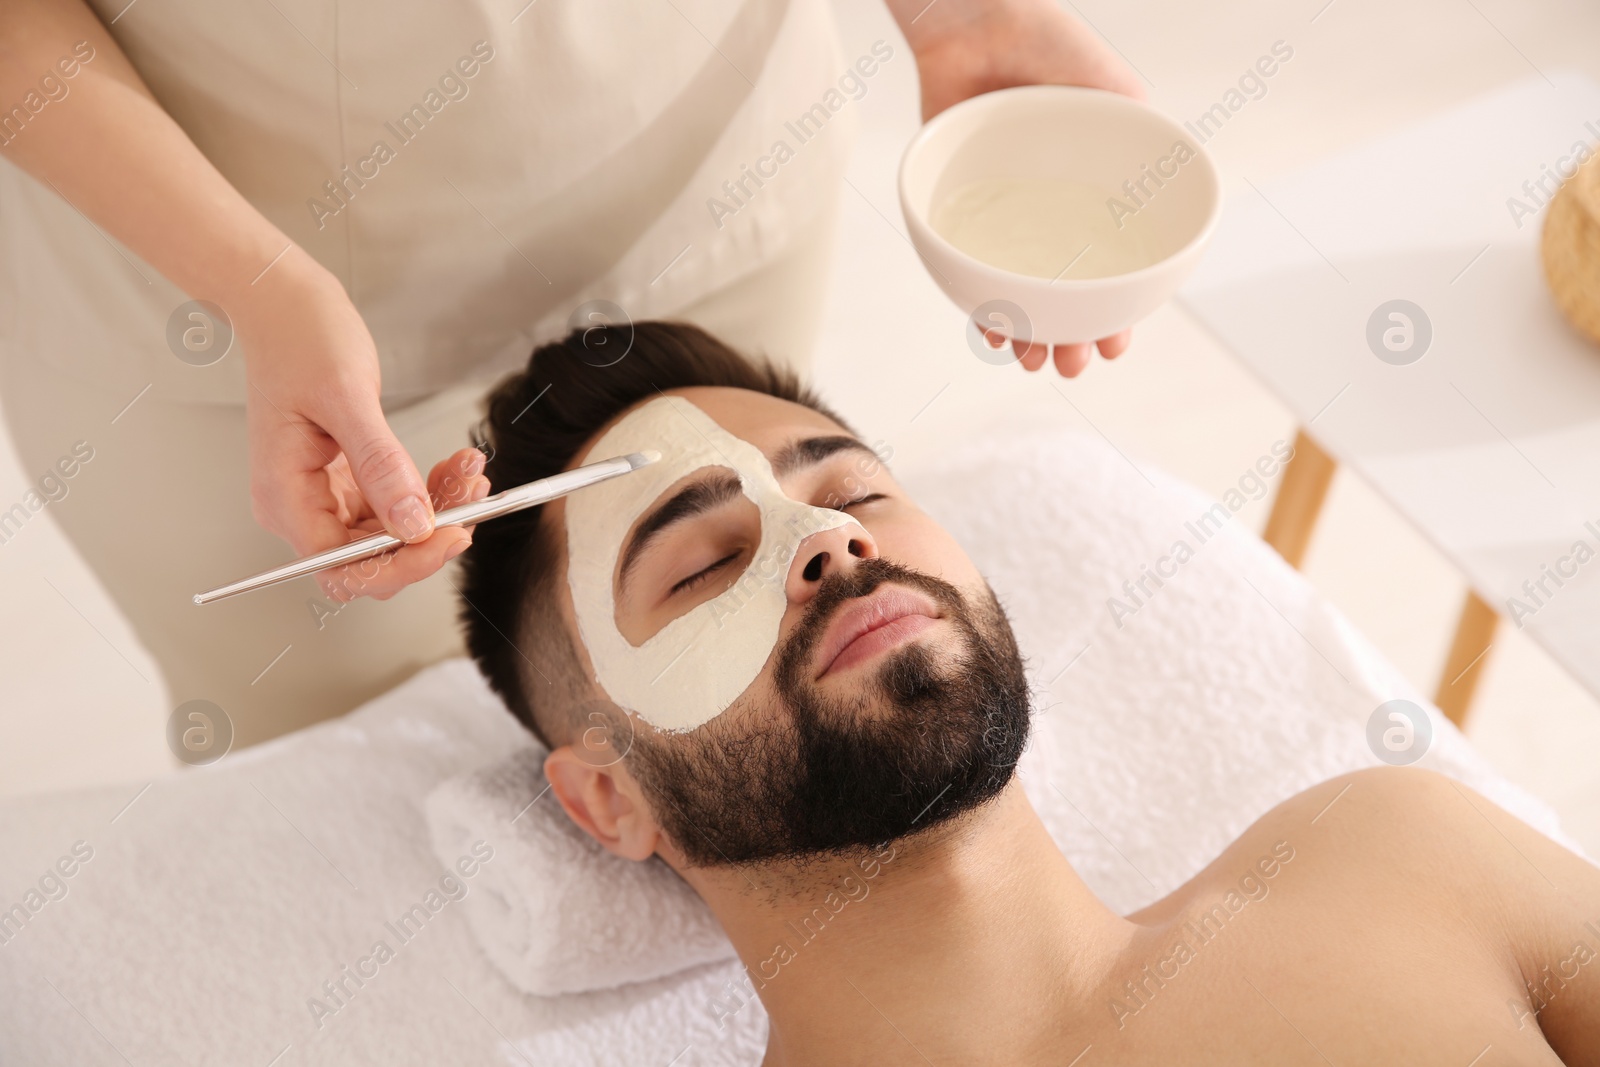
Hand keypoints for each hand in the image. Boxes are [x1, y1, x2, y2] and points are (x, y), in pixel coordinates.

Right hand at [237, 253, 489, 601]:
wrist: (283, 302)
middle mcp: (300, 506)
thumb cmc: (298, 338)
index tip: (451, 536)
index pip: (344, 568)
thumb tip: (413, 525)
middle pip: (372, 558)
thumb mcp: (347, 399)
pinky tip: (454, 467)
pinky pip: (394, 504)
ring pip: (391, 533)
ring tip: (469, 473)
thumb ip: (380, 465)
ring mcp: (324, 494)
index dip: (402, 564)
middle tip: (471, 498)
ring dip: (438, 511)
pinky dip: (429, 490)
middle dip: (429, 535)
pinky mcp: (346, 479)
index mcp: (285, 498)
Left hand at [894, 0, 1145, 375]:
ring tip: (1035, 360)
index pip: (1110, 266)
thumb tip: (1171, 176)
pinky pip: (969, 263)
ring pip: (1017, 288)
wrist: (972, 17)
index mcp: (1093, 193)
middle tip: (1076, 365)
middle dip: (1072, 335)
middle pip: (1064, 290)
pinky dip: (979, 298)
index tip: (1118, 342)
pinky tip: (989, 326)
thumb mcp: (1109, 86)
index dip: (1116, 310)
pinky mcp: (957, 204)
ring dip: (1028, 330)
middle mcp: (1049, 210)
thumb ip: (1138, 127)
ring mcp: (1003, 212)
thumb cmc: (1045, 40)